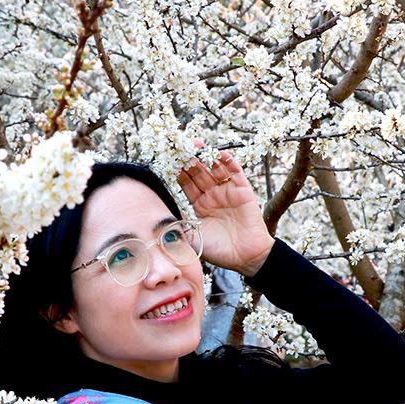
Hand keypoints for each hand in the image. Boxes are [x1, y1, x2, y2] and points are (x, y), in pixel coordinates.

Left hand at [175, 144, 273, 277]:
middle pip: (199, 171)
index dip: (178, 170)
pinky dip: (228, 161)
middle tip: (179, 146)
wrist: (245, 258)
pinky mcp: (243, 191)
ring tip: (196, 145)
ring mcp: (228, 191)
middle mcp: (212, 195)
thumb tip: (159, 214)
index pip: (186, 182)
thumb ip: (178, 224)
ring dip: (206, 156)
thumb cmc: (219, 251)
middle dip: (189, 159)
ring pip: (215, 168)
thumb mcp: (192, 237)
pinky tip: (219, 153)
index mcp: (199, 205)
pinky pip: (235, 172)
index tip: (167, 159)